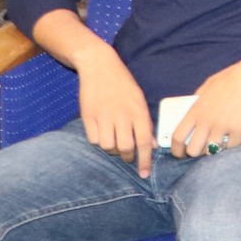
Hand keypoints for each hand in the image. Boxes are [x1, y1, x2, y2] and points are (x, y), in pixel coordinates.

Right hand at [77, 54, 155, 177]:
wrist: (100, 66)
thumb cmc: (123, 84)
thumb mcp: (139, 100)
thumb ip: (145, 123)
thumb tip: (153, 145)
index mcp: (138, 111)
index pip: (144, 142)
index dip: (145, 160)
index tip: (144, 174)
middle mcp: (122, 115)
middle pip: (126, 147)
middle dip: (128, 157)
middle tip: (128, 157)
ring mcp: (104, 116)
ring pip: (109, 146)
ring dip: (113, 151)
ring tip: (115, 144)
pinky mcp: (88, 116)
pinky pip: (94, 139)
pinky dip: (98, 142)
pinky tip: (102, 134)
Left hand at [167, 53, 240, 158]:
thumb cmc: (234, 76)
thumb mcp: (209, 84)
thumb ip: (198, 97)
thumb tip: (194, 105)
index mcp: (196, 110)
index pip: (178, 137)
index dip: (176, 150)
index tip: (181, 154)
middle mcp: (206, 121)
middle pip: (193, 150)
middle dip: (196, 153)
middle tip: (203, 150)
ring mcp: (222, 127)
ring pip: (212, 152)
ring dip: (215, 151)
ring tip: (221, 145)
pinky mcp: (239, 130)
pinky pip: (232, 147)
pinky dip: (233, 147)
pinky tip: (235, 140)